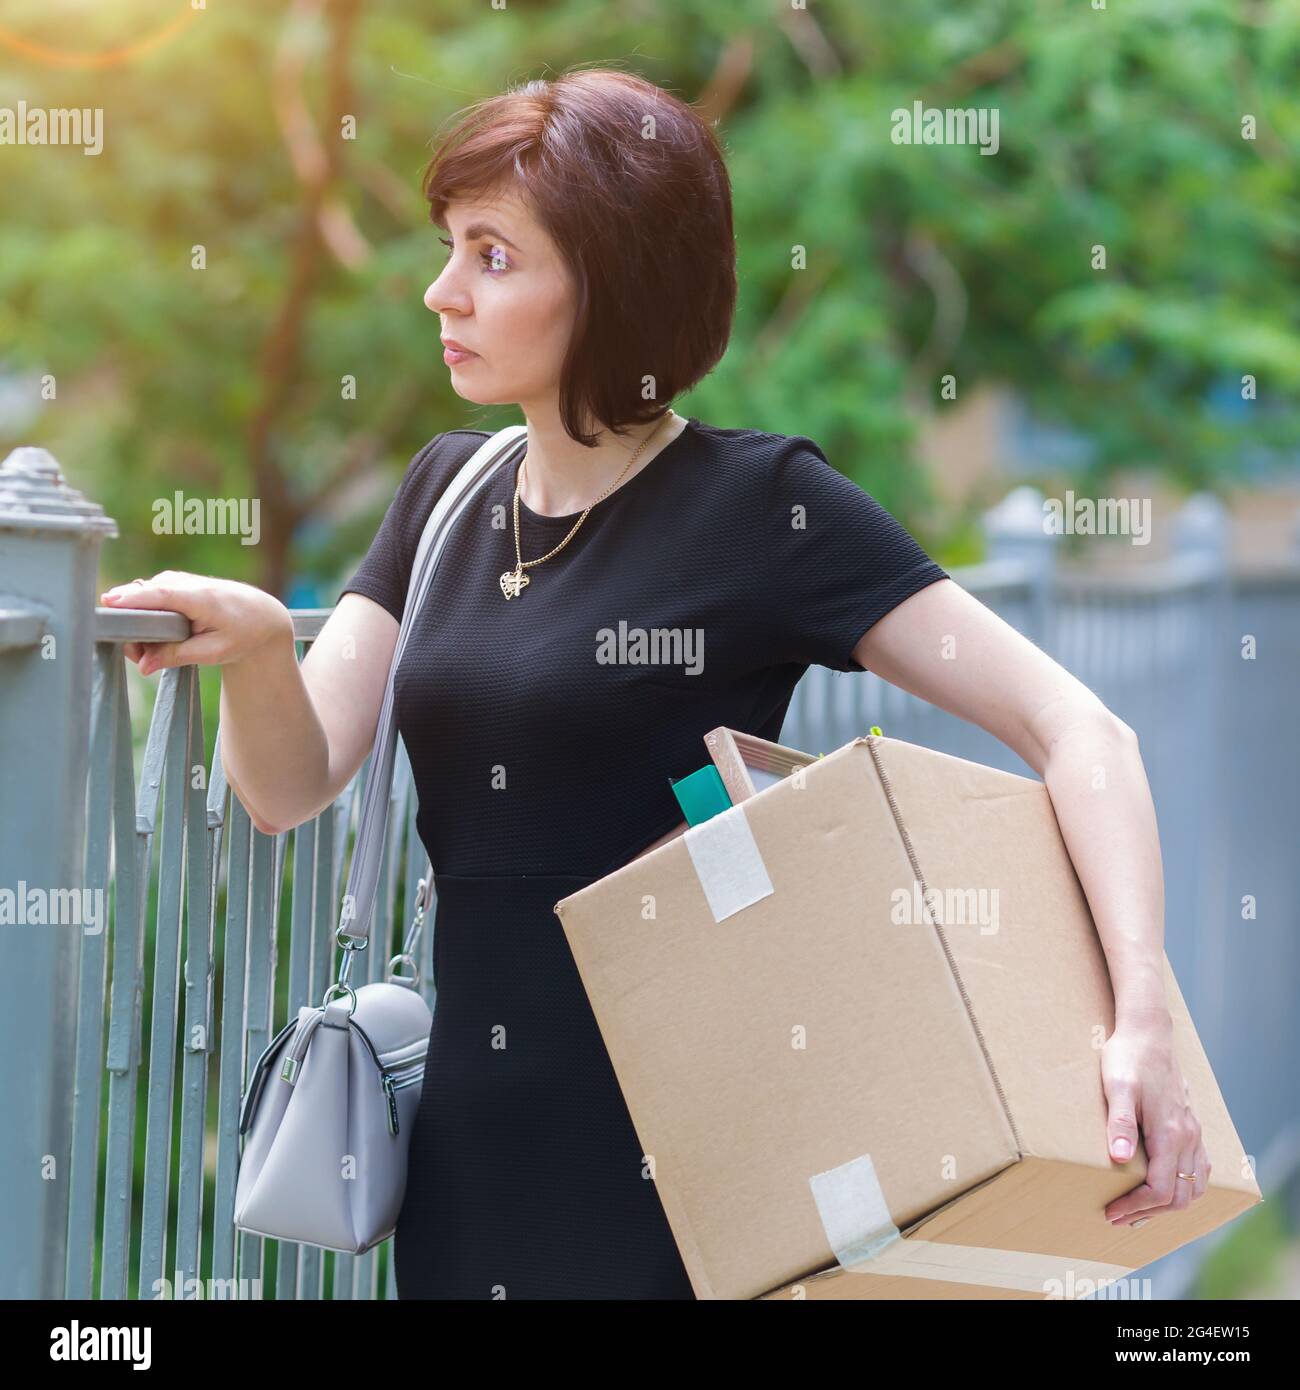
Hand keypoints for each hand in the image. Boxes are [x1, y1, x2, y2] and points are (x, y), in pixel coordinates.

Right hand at [99, 571, 293, 674]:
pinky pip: (150, 596)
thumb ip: (177, 656)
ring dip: (137, 622)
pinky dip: (145, 615)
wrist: (262, 617)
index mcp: (201, 597)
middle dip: (130, 623)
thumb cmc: (242, 634)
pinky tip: (150, 638)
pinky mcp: (175, 583)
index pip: (160, 594)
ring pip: (144, 596)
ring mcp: (180, 580)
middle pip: (144, 595)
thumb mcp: (214, 652)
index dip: (132, 598)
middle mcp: (188, 583)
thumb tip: (143, 666)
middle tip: (135, 654)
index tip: (108, 604)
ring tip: (145, 652)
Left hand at [1101, 1014, 1209, 1225]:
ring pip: (1195, 1186)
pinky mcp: (1192, 1125)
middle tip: (1119, 1217)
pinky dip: (1186, 1187)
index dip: (1136, 1207)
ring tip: (1140, 1210)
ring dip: (1169, 1204)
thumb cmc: (1128, 1057)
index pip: (1161, 1190)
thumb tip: (1119, 1158)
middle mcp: (1189, 1138)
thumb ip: (1120, 1122)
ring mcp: (1194, 1132)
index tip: (1112, 1211)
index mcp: (1170, 1133)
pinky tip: (1167, 1186)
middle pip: (1181, 1196)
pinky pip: (1200, 1169)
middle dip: (1150, 1213)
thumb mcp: (1117, 1086)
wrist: (1148, 1032)